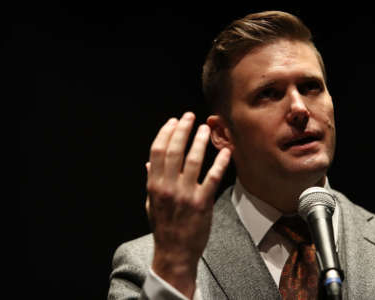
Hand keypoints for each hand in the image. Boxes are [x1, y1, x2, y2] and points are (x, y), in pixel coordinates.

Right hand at [145, 112, 230, 297]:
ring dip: (200, 141)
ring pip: (193, 160)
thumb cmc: (163, 227)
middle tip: (190, 117)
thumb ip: (151, 181)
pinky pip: (213, 178)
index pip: (157, 151)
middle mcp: (168, 187)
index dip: (165, 133)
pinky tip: (225, 151)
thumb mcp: (150, 204)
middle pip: (174, 151)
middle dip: (182, 130)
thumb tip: (149, 163)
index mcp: (154, 185)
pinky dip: (220, 163)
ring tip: (205, 128)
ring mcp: (186, 194)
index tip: (173, 121)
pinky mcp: (203, 203)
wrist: (175, 252)